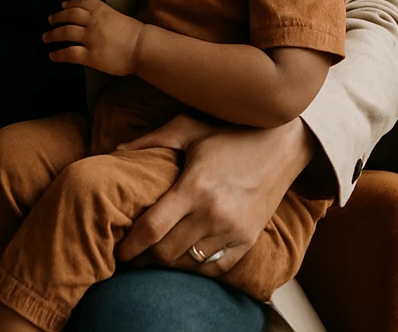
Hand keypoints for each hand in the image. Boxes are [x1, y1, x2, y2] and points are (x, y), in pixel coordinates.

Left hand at [44, 0, 144, 75]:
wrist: (143, 47)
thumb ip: (105, 18)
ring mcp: (90, 38)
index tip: (62, 6)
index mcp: (101, 11)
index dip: (70, 4)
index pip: (81, 4)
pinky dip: (58, 54)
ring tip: (46, 37)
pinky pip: (69, 53)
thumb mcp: (119, 18)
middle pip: (69, 16)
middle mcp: (93, 22)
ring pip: (65, 33)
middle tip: (50, 20)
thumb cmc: (136, 35)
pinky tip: (53, 55)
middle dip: (57, 18)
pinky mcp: (90, 55)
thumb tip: (95, 23)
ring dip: (53, 34)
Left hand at [115, 115, 314, 276]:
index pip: (152, 229)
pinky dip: (195, 269)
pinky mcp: (248, 241)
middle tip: (131, 256)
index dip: (131, 246)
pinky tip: (182, 260)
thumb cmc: (230, 134)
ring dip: (167, 265)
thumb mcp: (189, 128)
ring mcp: (233, 231)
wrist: (282, 146)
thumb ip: (151, 140)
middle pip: (166, 253)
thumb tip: (115, 150)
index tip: (119, 251)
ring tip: (153, 258)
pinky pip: (214, 269)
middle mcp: (213, 214)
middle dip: (143, 259)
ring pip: (188, 264)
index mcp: (194, 187)